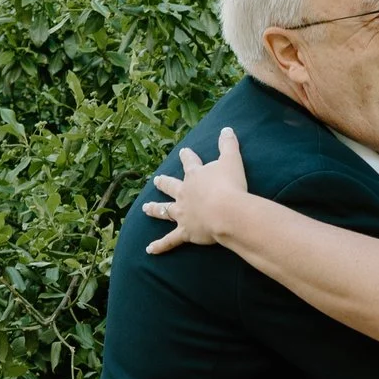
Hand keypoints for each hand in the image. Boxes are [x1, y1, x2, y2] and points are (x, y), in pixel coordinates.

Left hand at [143, 127, 252, 253]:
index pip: (190, 163)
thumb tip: (227, 128)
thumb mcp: (232, 160)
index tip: (184, 151)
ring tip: (146, 209)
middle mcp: (184, 194)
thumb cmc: (231, 185)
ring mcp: (183, 213)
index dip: (187, 157)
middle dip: (163, 183)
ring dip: (154, 210)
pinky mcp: (186, 231)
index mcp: (195, 176)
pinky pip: (170, 240)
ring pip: (165, 211)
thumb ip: (228, 144)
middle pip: (171, 186)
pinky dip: (160, 246)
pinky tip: (150, 250)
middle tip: (156, 181)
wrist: (227, 211)